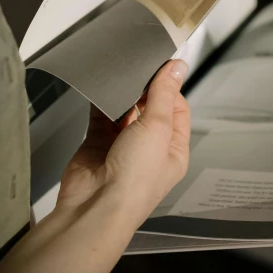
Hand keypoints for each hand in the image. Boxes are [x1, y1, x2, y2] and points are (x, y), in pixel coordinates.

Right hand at [0, 60, 190, 272]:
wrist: (95, 206)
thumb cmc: (135, 178)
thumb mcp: (157, 128)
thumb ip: (164, 93)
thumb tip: (178, 66)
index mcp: (173, 149)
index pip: (177, 108)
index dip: (169, 87)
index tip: (160, 66)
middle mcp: (150, 148)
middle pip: (150, 108)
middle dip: (144, 89)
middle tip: (137, 67)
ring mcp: (122, 147)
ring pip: (125, 111)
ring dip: (122, 95)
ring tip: (119, 76)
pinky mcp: (97, 144)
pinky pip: (100, 117)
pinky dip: (100, 102)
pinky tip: (100, 88)